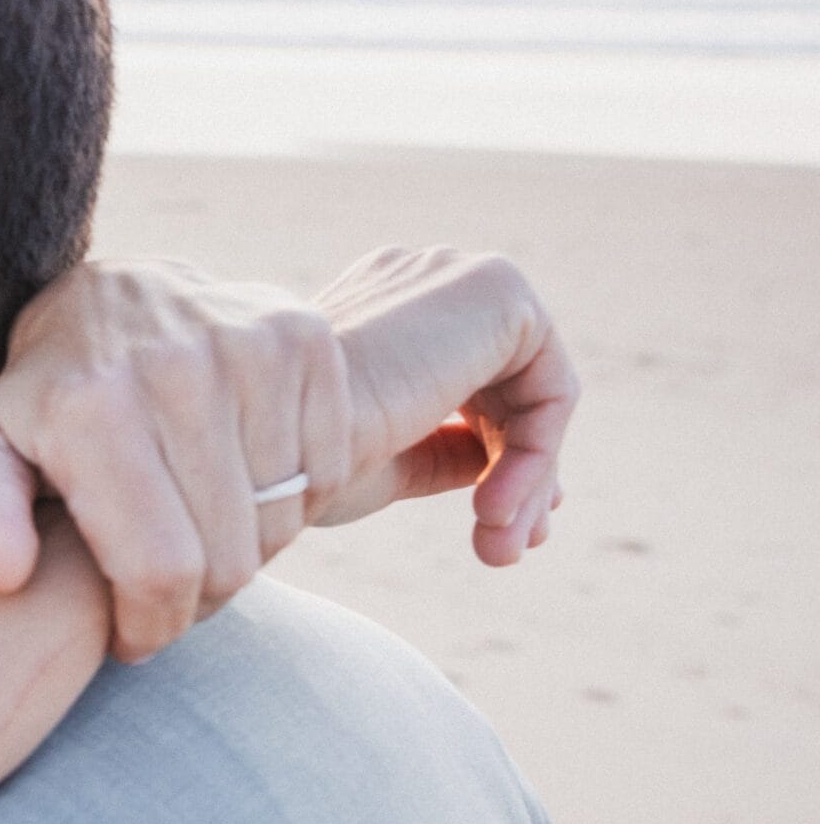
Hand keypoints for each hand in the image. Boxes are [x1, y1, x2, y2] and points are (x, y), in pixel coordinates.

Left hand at [0, 259, 352, 661]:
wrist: (113, 292)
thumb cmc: (47, 396)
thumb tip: (3, 575)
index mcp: (94, 411)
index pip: (161, 570)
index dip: (154, 627)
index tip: (134, 638)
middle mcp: (177, 370)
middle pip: (229, 558)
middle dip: (197, 601)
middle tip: (166, 595)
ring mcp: (250, 347)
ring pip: (281, 521)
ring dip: (246, 552)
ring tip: (198, 538)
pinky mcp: (305, 338)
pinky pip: (327, 471)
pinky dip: (292, 502)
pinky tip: (242, 491)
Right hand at [310, 247, 578, 563]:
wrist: (273, 450)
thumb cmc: (300, 470)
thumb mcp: (382, 463)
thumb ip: (442, 453)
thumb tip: (497, 468)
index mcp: (376, 309)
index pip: (464, 380)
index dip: (492, 456)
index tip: (496, 529)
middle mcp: (417, 279)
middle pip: (507, 386)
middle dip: (521, 474)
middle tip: (508, 548)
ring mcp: (455, 275)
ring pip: (533, 390)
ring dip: (528, 477)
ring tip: (500, 543)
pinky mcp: (496, 289)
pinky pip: (550, 385)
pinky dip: (536, 455)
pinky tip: (492, 506)